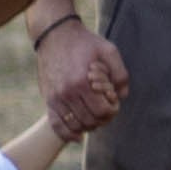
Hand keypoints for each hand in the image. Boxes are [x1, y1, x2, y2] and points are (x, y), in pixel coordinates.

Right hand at [37, 22, 126, 138]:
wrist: (55, 34)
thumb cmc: (84, 42)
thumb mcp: (108, 50)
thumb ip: (120, 74)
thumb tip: (122, 96)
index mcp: (83, 81)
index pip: (102, 111)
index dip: (112, 111)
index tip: (114, 104)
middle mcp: (67, 92)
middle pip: (89, 121)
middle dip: (102, 120)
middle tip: (106, 110)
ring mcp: (55, 97)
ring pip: (75, 126)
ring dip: (88, 126)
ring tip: (95, 117)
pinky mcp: (48, 98)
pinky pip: (56, 125)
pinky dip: (68, 134)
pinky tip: (78, 136)